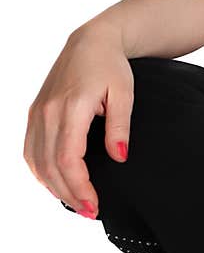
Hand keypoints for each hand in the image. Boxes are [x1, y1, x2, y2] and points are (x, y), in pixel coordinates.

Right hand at [23, 25, 133, 217]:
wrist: (92, 42)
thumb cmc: (111, 66)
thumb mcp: (124, 93)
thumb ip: (120, 126)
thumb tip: (120, 157)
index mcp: (70, 107)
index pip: (69, 158)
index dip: (79, 186)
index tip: (94, 204)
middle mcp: (47, 112)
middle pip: (51, 165)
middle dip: (69, 193)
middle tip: (89, 211)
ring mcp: (37, 113)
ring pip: (37, 161)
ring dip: (53, 186)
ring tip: (76, 202)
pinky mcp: (35, 113)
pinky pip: (30, 150)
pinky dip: (40, 171)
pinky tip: (56, 183)